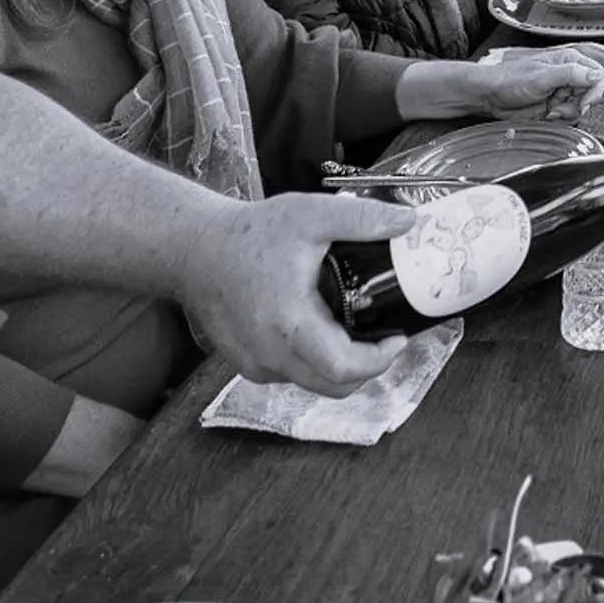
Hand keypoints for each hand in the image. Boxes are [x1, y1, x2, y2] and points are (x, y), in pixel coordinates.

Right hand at [176, 193, 421, 394]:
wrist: (195, 248)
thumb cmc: (248, 234)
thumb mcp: (310, 216)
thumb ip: (363, 219)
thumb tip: (408, 222)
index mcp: (289, 324)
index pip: (343, 368)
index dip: (378, 361)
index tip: (397, 339)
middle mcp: (270, 354)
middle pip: (333, 386)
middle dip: (367, 368)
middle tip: (384, 340)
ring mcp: (255, 363)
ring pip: (312, 383)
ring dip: (340, 366)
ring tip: (355, 332)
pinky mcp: (246, 364)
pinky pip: (290, 374)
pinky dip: (312, 362)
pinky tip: (320, 331)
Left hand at [459, 44, 603, 117]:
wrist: (490, 95)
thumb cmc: (509, 79)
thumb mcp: (542, 75)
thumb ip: (571, 74)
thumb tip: (596, 75)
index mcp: (568, 61)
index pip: (598, 75)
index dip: (595, 91)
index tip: (585, 102)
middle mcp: (568, 76)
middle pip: (592, 94)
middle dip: (579, 104)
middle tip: (561, 106)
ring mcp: (562, 92)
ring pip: (582, 108)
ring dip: (568, 113)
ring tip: (551, 110)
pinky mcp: (555, 106)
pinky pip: (569, 117)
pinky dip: (561, 119)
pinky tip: (547, 114)